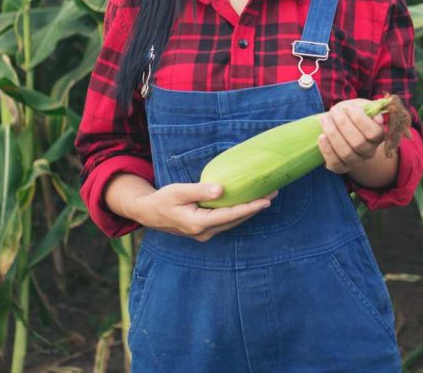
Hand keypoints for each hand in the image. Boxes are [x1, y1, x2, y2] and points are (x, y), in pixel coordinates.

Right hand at [131, 182, 277, 241]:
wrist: (149, 213)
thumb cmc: (163, 200)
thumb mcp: (179, 191)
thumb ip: (200, 191)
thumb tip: (222, 190)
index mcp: (198, 223)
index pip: (231, 215)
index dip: (250, 207)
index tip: (267, 200)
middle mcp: (204, 232)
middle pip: (236, 220)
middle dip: (255, 207)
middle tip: (273, 193)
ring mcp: (204, 234)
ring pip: (233, 222)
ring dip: (250, 210)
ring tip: (266, 197)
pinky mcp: (204, 231)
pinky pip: (227, 222)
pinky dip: (239, 213)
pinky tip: (249, 204)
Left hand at [318, 98, 385, 174]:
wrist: (340, 128)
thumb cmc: (351, 115)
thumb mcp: (361, 107)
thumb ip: (369, 109)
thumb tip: (377, 119)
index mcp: (378, 136)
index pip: (374, 133)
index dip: (361, 120)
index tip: (349, 108)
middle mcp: (369, 152)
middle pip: (358, 142)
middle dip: (343, 123)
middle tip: (334, 111)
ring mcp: (356, 161)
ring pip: (346, 153)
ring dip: (333, 134)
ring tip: (325, 119)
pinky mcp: (341, 168)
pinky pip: (335, 163)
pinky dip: (327, 149)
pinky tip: (322, 136)